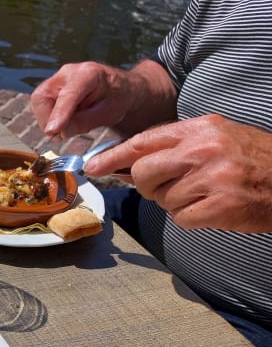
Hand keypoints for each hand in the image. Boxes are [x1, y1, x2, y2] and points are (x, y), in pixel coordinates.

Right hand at [31, 60, 176, 137]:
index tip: (52, 131)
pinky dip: (50, 117)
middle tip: (61, 134)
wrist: (119, 88)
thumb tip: (59, 132)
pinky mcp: (52, 86)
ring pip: (39, 101)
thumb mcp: (107, 114)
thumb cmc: (117, 99)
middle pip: (43, 96)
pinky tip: (66, 119)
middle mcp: (69, 72)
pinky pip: (41, 104)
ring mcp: (58, 78)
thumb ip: (84, 122)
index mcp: (89, 74)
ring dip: (48, 119)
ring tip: (69, 125)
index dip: (58, 113)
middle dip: (48, 119)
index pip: (68, 95)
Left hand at [84, 115, 271, 232]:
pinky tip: (213, 209)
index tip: (93, 166)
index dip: (114, 156)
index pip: (143, 141)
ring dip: (177, 202)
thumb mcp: (216, 138)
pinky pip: (181, 218)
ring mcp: (213, 177)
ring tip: (205, 194)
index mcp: (200, 128)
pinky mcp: (220, 206)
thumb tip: (129, 164)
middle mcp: (204, 149)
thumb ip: (175, 147)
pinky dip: (192, 219)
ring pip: (162, 198)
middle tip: (167, 187)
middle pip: (144, 173)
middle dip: (147, 186)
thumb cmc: (253, 161)